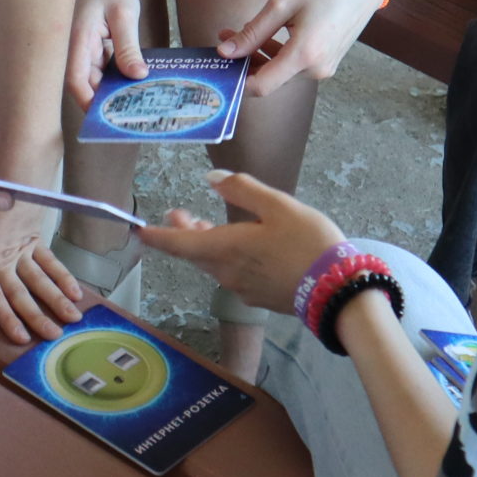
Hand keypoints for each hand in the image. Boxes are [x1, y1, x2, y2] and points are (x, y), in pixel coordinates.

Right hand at [68, 0, 147, 107]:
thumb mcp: (123, 13)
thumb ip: (128, 46)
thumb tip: (137, 76)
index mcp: (77, 41)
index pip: (76, 81)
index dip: (89, 102)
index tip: (107, 117)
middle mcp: (76, 48)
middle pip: (88, 83)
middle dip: (108, 98)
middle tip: (136, 111)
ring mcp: (84, 47)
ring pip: (98, 76)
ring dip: (116, 86)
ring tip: (142, 97)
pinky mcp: (93, 45)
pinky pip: (104, 65)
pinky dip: (119, 72)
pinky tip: (139, 77)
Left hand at [140, 170, 345, 315]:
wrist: (338, 291)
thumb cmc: (308, 243)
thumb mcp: (278, 206)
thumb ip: (242, 189)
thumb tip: (211, 178)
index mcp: (225, 249)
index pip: (178, 244)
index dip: (156, 236)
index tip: (138, 231)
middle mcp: (227, 273)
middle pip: (195, 254)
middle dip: (184, 234)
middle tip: (178, 215)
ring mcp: (243, 289)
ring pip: (214, 264)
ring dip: (206, 245)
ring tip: (205, 226)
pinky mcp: (260, 298)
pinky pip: (234, 275)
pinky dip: (227, 258)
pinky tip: (241, 248)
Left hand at [218, 0, 381, 96]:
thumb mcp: (282, 4)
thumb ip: (253, 32)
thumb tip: (225, 53)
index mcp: (305, 55)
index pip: (261, 86)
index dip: (236, 81)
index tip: (218, 66)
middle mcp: (316, 69)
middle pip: (269, 79)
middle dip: (244, 62)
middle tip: (223, 39)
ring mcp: (325, 68)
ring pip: (281, 72)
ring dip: (258, 56)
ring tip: (237, 32)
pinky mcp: (328, 61)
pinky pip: (295, 65)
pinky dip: (277, 54)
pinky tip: (265, 35)